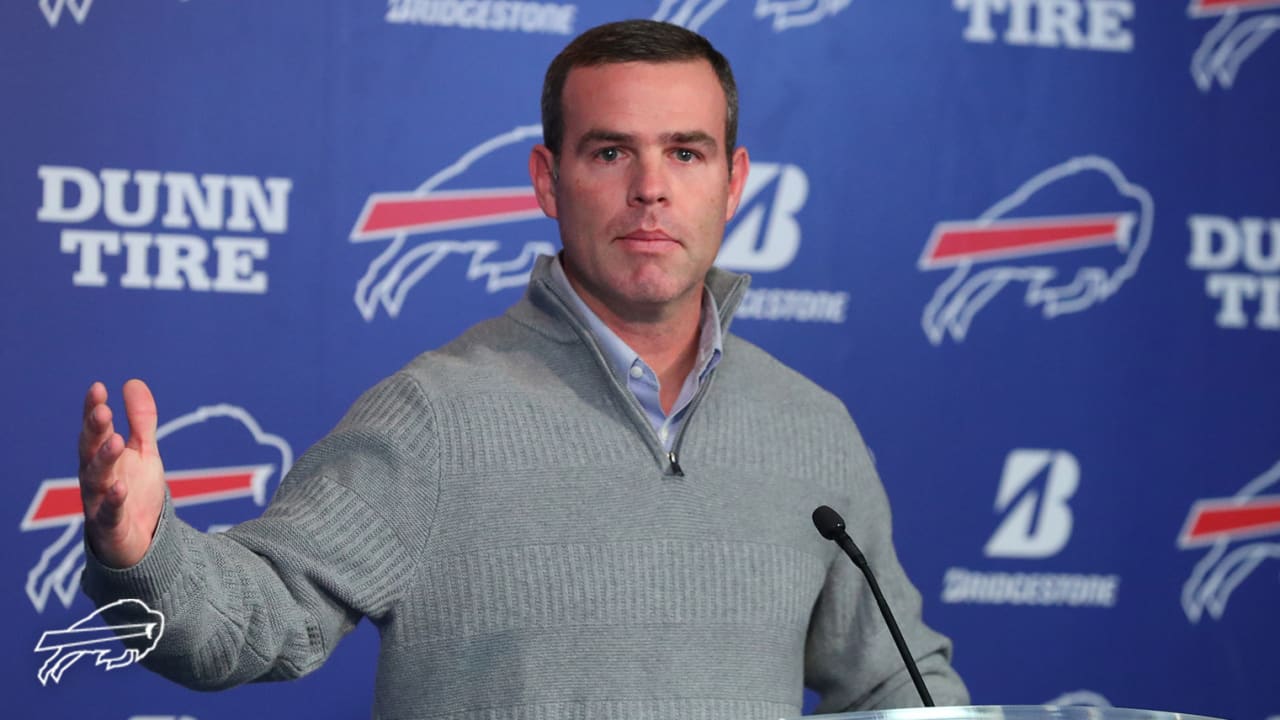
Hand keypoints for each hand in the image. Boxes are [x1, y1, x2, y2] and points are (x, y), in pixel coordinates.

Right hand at [78, 379, 165, 568]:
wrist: (141, 541)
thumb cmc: (135, 492)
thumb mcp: (143, 451)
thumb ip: (140, 420)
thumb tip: (132, 382)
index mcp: (101, 456)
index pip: (95, 429)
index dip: (93, 409)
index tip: (98, 388)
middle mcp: (95, 476)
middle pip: (90, 450)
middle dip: (95, 430)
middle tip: (103, 410)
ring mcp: (99, 501)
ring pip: (96, 479)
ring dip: (104, 460)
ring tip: (115, 441)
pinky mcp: (111, 525)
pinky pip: (110, 512)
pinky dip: (113, 501)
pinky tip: (119, 488)